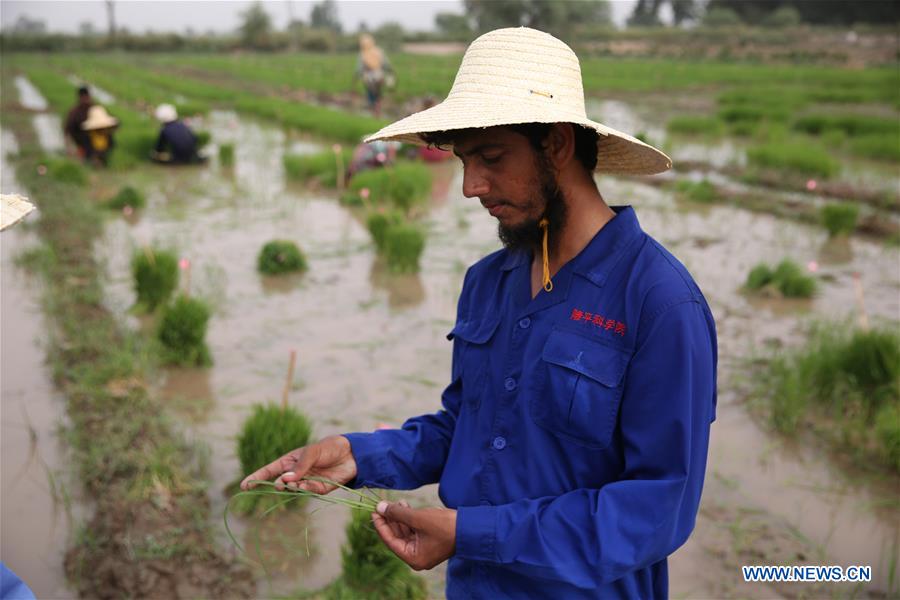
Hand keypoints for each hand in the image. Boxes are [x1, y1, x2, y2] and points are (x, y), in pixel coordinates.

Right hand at [239, 435, 356, 493]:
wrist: (352, 454)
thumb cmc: (329, 447)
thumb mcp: (312, 452)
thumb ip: (300, 465)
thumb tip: (285, 480)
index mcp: (291, 460)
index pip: (270, 470)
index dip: (257, 477)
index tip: (244, 485)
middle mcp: (297, 472)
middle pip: (279, 482)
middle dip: (277, 485)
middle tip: (281, 484)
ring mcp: (307, 481)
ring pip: (293, 489)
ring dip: (291, 488)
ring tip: (295, 483)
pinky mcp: (319, 489)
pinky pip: (308, 492)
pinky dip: (305, 489)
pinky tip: (305, 485)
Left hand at [372, 501, 455, 569]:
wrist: (470, 528)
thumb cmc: (445, 526)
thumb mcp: (418, 518)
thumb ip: (398, 513)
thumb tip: (380, 507)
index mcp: (413, 558)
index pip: (391, 541)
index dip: (381, 525)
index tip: (374, 512)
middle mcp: (417, 556)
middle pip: (397, 536)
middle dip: (391, 519)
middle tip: (383, 505)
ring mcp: (424, 549)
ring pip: (406, 531)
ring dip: (400, 517)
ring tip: (397, 502)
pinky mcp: (430, 540)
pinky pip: (414, 530)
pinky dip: (409, 519)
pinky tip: (406, 506)